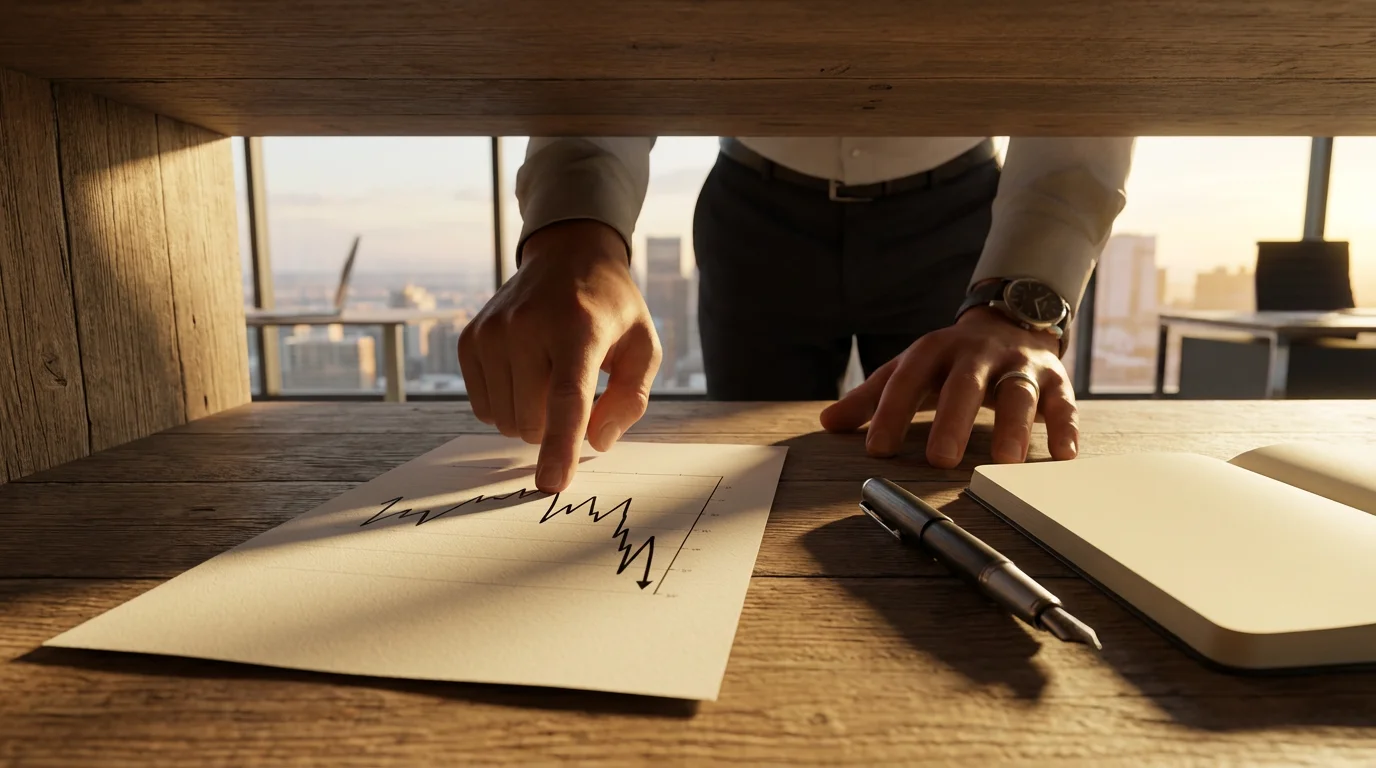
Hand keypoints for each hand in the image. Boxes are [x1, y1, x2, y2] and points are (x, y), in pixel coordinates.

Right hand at [458, 220, 661, 492]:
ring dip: (530, 417)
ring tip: (549, 376)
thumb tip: (596, 442)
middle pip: (531, 422)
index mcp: (578, 327)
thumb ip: (630, 399)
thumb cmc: (610, 310)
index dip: (559, 447)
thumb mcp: (643, 346)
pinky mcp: (470, 339)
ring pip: (503, 421)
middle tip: (572, 391)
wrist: (568, 256)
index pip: (566, 398)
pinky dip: (506, 405)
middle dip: (554, 428)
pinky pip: (482, 408)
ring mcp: (492, 331)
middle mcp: (527, 326)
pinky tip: (524, 374)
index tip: (551, 484)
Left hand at [819, 306, 1077, 467]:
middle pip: (964, 385)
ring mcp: (1018, 366)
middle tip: (941, 459)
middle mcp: (977, 355)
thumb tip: (828, 423)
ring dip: (1014, 426)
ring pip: (1018, 393)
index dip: (891, 413)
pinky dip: (1064, 427)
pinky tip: (1063, 454)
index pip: (908, 380)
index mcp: (934, 351)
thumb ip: (871, 398)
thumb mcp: (910, 370)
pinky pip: (1061, 403)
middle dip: (953, 421)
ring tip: (1006, 460)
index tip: (878, 450)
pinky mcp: (1054, 380)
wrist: (1013, 319)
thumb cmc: (952, 359)